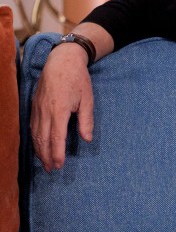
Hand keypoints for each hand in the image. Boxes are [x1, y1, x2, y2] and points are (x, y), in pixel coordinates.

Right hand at [30, 43, 94, 171]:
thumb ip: (87, 120)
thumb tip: (87, 139)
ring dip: (39, 150)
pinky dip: (34, 139)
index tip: (59, 165)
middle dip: (46, 156)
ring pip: (35, 134)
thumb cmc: (77, 79)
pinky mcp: (34, 106)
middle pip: (42, 139)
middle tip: (51, 170)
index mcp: (59, 110)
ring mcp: (37, 108)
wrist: (61, 61)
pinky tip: (38, 146)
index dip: (56, 153)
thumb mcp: (87, 99)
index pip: (56, 137)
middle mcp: (45, 111)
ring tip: (45, 163)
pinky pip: (32, 126)